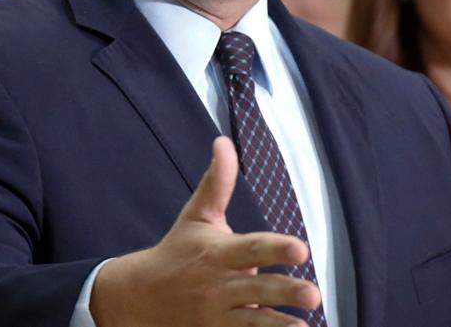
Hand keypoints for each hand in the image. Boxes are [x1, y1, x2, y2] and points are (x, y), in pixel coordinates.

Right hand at [89, 136, 319, 326]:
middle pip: (256, 288)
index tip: (302, 249)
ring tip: (304, 326)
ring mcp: (216, 315)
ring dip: (278, 325)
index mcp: (218, 252)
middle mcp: (219, 285)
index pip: (251, 248)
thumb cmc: (176, 250)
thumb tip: (223, 141)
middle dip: (285, 292)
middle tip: (314, 294)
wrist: (137, 298)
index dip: (276, 249)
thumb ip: (217, 182)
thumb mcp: (196, 215)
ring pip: (251, 322)